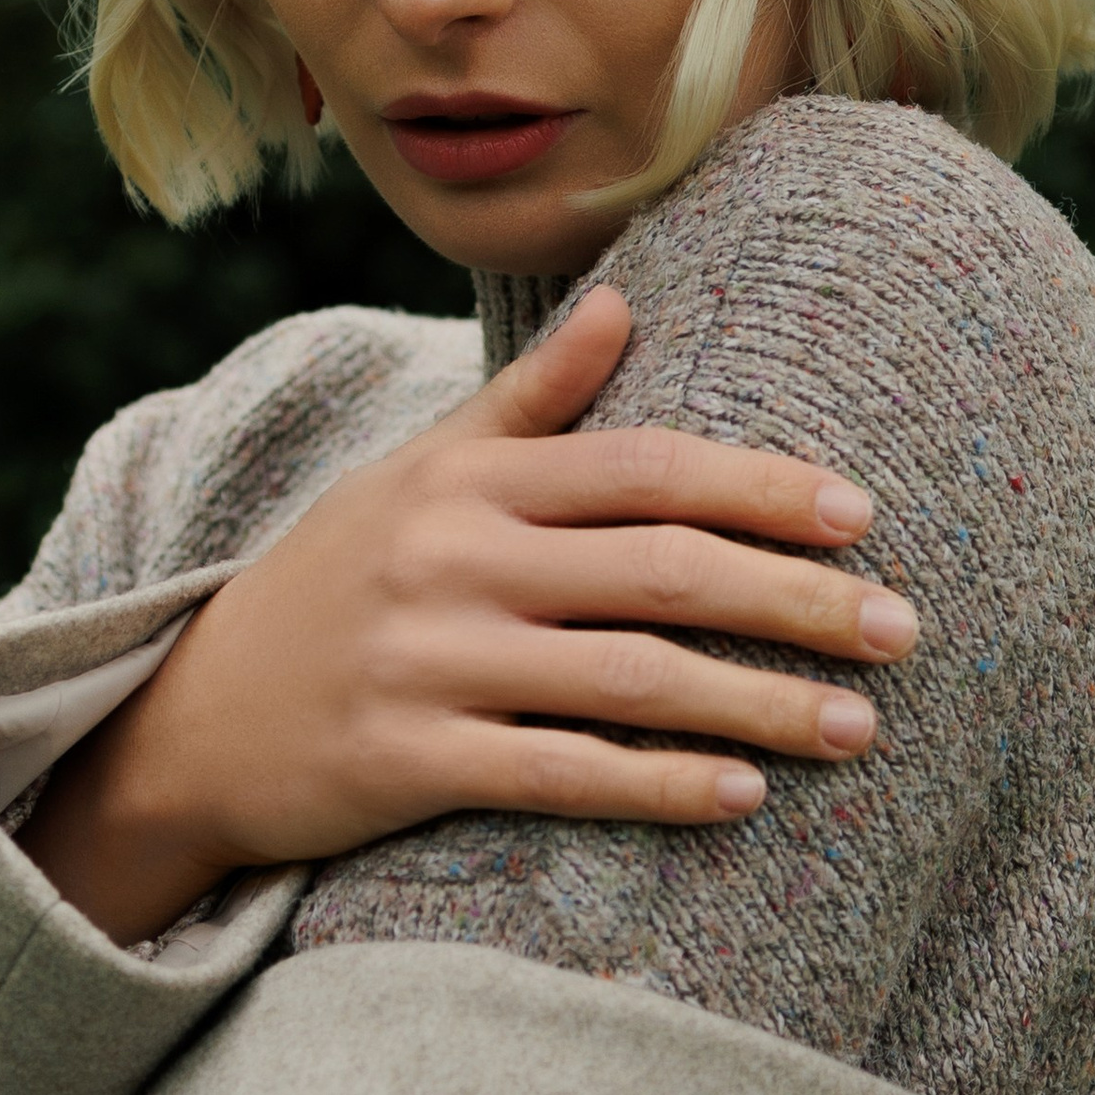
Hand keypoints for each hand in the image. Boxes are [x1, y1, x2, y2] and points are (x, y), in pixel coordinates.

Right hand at [21, 285, 917, 944]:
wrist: (191, 718)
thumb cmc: (336, 583)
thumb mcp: (417, 473)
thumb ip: (529, 400)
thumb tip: (625, 299)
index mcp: (468, 479)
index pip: (643, 468)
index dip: (761, 487)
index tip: (862, 515)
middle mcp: (452, 560)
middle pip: (659, 569)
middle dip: (794, 599)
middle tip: (903, 628)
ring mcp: (429, 662)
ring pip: (627, 678)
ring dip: (757, 702)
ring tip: (860, 726)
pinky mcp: (408, 762)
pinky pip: (560, 771)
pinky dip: (660, 784)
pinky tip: (745, 794)